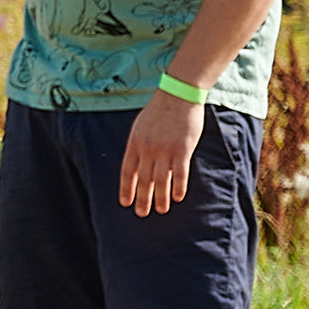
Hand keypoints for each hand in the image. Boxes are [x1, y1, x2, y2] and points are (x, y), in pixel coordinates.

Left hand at [118, 91, 204, 215]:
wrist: (177, 95)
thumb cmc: (159, 111)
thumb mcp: (141, 126)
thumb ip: (139, 145)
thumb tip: (138, 163)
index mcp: (135, 143)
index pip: (128, 171)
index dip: (126, 188)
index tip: (125, 202)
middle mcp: (148, 149)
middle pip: (144, 179)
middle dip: (142, 198)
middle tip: (141, 213)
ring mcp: (165, 150)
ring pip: (161, 180)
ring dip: (160, 198)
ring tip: (160, 210)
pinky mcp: (182, 149)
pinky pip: (180, 173)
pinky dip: (178, 187)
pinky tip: (177, 198)